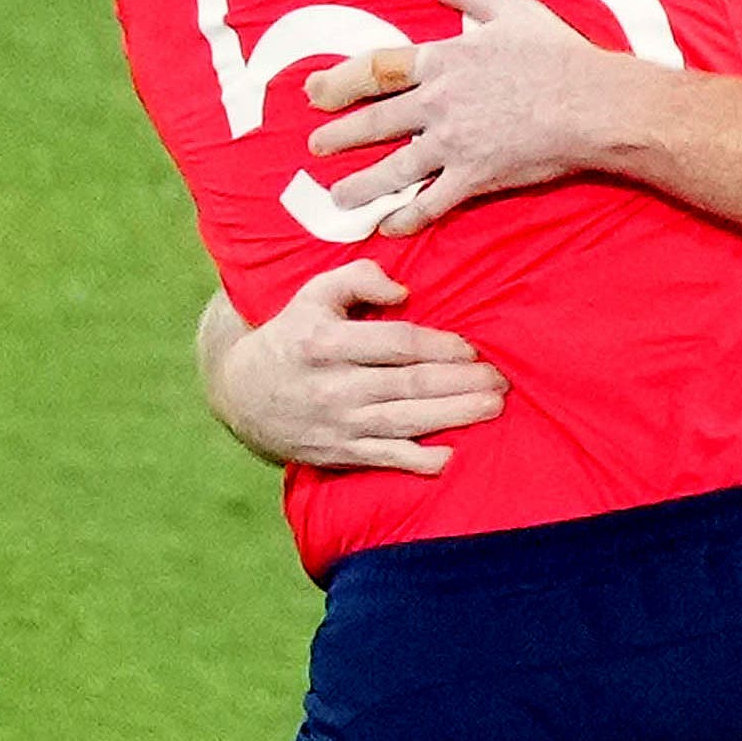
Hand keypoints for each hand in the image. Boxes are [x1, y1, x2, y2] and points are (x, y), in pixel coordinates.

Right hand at [197, 264, 506, 475]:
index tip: (471, 349)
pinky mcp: (339, 452)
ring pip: (405, 421)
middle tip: (500, 380)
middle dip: (460, 383)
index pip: (396, 344)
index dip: (439, 346)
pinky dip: (418, 461)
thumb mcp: (313, 294)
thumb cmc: (291, 336)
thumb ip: (358, 279)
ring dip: (454, 416)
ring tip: (493, 407)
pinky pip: (384, 458)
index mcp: (327, 342)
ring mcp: (337, 423)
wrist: (242, 394)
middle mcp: (334, 385)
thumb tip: (403, 291)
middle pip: (409, 384)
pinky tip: (451, 457)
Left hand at [305, 0, 642, 237]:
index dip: (340, 80)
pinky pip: (433, 202)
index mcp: (443, 59)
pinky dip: (409, 216)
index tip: (315, 91)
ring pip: (393, 167)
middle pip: (375, 121)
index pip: (376, 68)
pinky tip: (389, 226)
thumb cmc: (557, 53)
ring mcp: (454, 142)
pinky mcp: (475, 176)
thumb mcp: (509, 9)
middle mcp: (438, 103)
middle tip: (314, 145)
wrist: (592, 102)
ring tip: (337, 197)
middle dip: (339, 134)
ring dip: (360, 184)